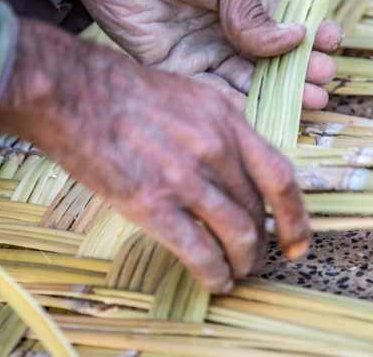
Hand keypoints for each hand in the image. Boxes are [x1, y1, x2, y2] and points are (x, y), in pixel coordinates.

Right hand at [0, 18, 310, 293]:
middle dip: (261, 242)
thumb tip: (240, 169)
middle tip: (254, 256)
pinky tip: (215, 281)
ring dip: (242, 262)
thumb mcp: (191, 96)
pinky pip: (200, 252)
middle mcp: (216, 149)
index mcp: (228, 120)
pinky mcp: (153, 204)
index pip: (281, 177)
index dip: (297, 216)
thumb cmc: (126, 91)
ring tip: (236, 271)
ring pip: (237, 235)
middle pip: (257, 211)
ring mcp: (186, 177)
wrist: (73, 91)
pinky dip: (214, 274)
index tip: (299, 240)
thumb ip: (222, 131)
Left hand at [73, 0, 340, 109]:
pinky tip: (263, 109)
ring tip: (308, 102)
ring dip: (278, 94)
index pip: (287, 26)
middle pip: (272, 62)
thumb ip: (254, 9)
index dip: (312, 37)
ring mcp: (205, 54)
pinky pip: (212, 94)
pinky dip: (238, 105)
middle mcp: (229, 34)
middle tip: (322, 82)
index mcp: (246, 4)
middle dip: (301, 72)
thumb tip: (290, 40)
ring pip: (248, 83)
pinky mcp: (177, 72)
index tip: (331, 43)